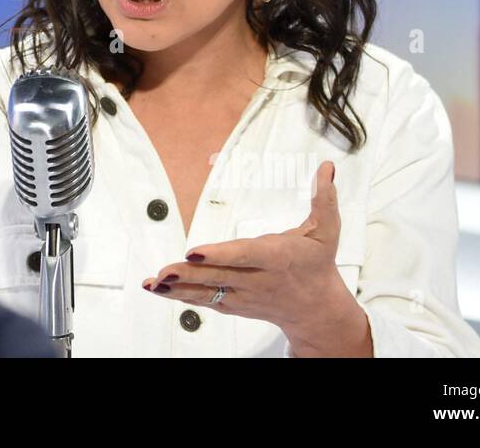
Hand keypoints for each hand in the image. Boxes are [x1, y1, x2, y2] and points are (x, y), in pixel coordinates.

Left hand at [140, 160, 371, 355]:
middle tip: (164, 271)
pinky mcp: (235, 305)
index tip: (194, 252)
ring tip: (152, 282)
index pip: (245, 256)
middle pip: (219, 277)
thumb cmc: (317, 264)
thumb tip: (326, 167)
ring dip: (178, 288)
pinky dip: (182, 297)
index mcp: (276, 259)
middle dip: (189, 275)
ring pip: (207, 293)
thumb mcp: (327, 231)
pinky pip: (205, 301)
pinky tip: (160, 290)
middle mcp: (257, 281)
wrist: (317, 310)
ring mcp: (244, 296)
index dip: (219, 255)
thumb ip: (324, 199)